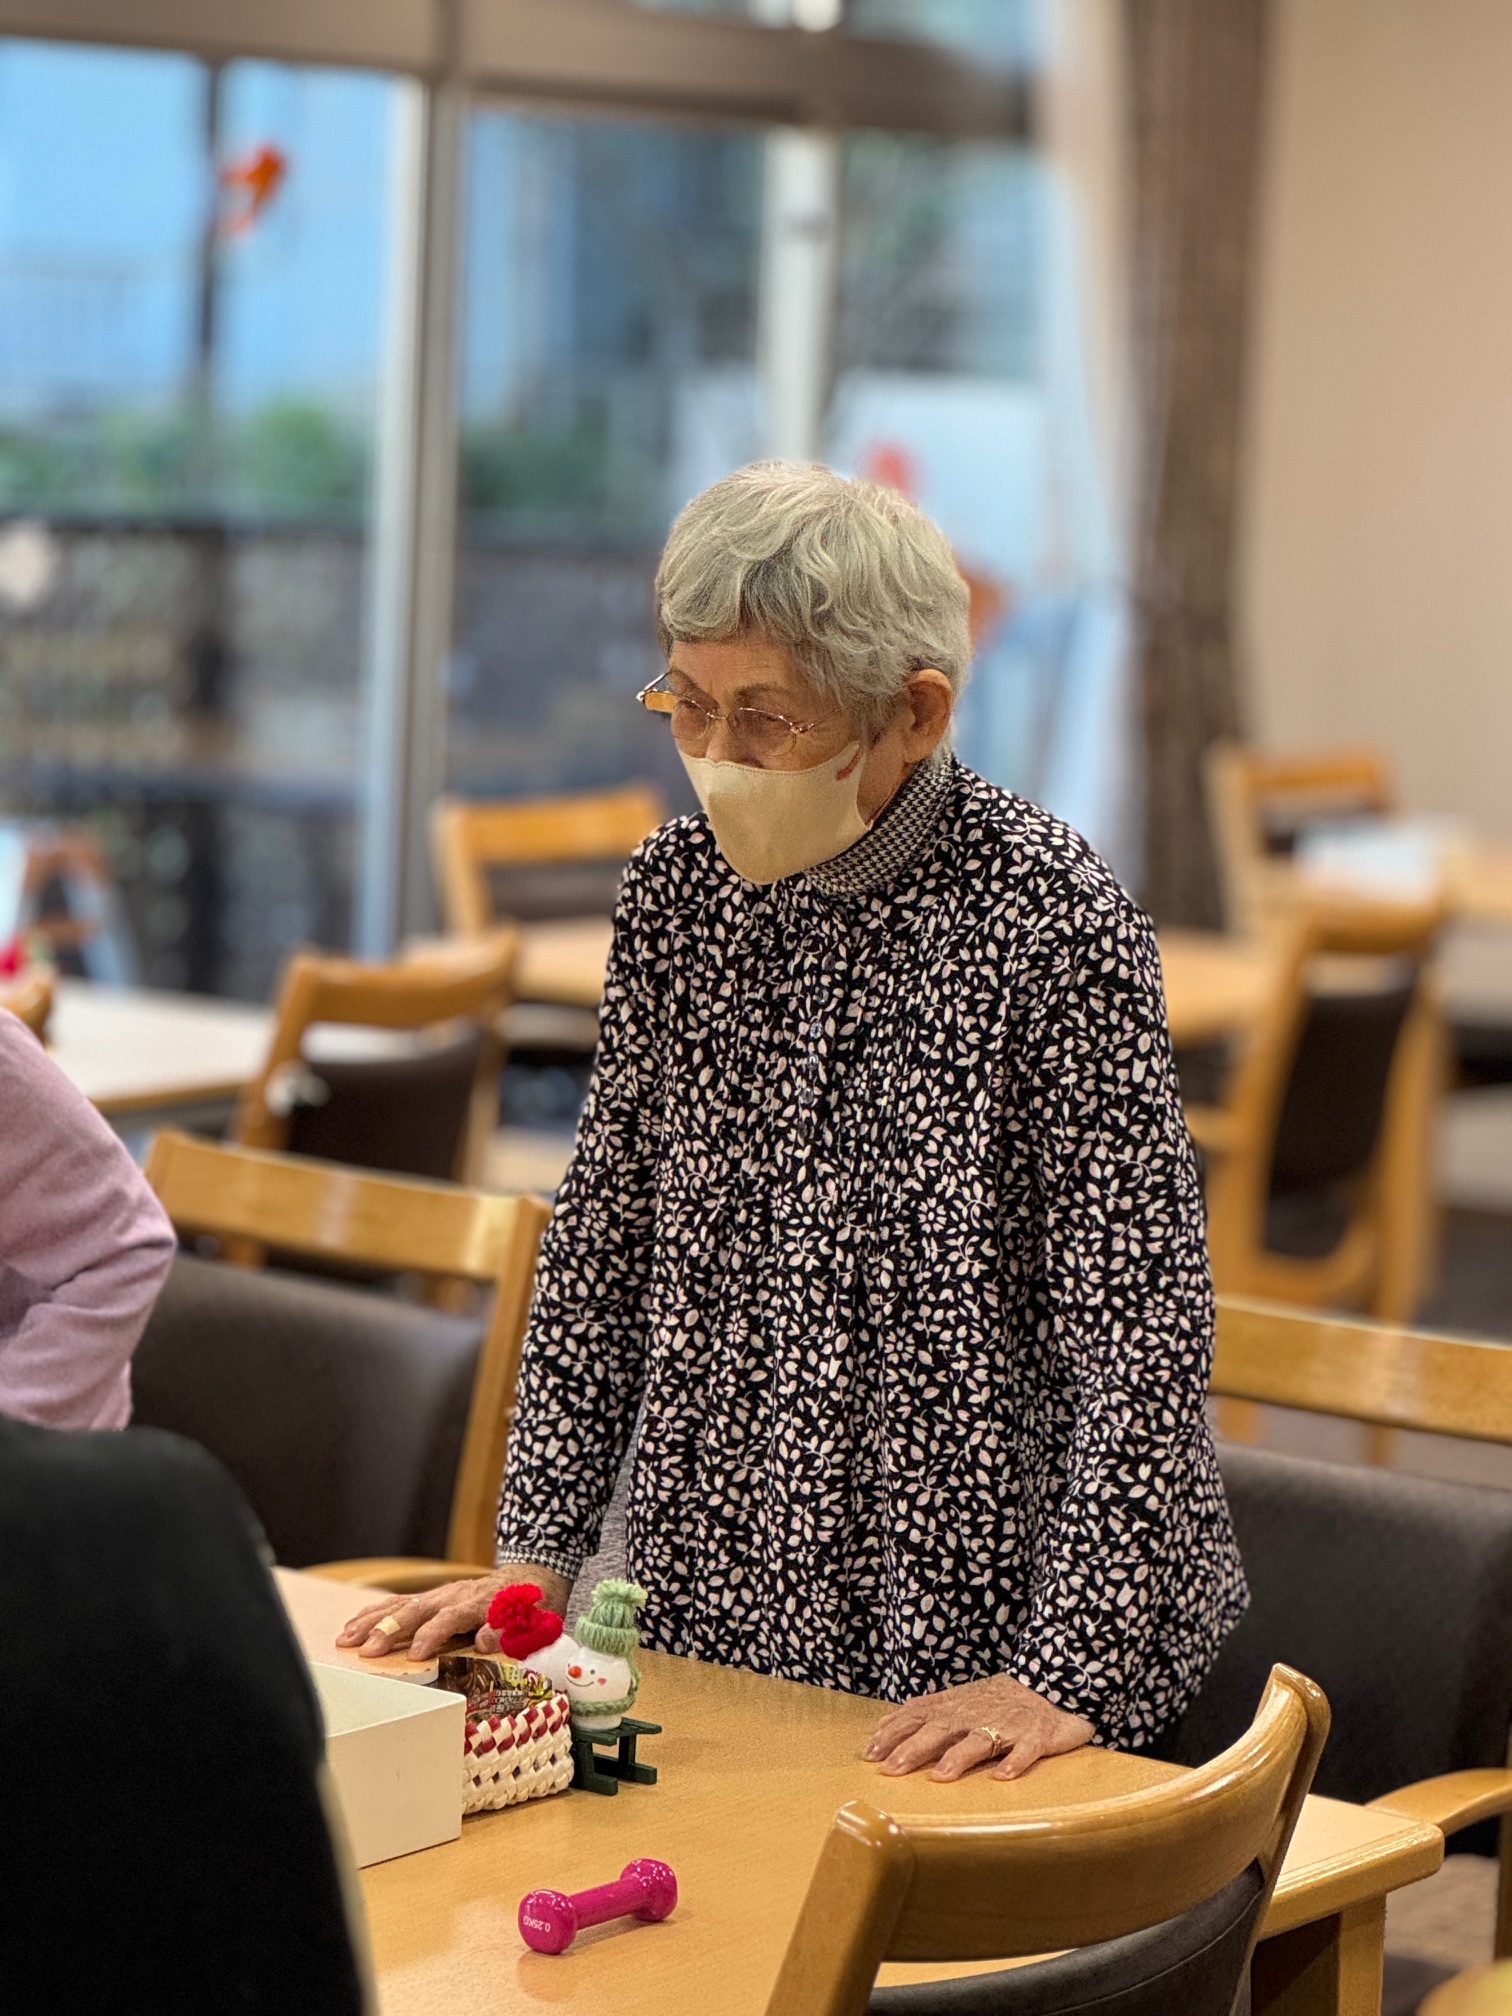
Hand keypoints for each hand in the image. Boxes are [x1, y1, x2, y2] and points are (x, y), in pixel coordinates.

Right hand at [335, 1564, 571, 1661]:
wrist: (530, 1575)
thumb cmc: (533, 1606)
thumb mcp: (535, 1619)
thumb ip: (512, 1629)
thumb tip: (486, 1641)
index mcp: (481, 1602)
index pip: (451, 1617)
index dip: (433, 1635)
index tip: (417, 1654)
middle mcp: (455, 1595)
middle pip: (418, 1609)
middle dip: (391, 1630)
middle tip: (368, 1651)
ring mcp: (440, 1594)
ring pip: (401, 1605)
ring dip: (373, 1622)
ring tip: (346, 1639)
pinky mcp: (431, 1597)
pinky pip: (398, 1603)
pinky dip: (374, 1613)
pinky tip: (352, 1625)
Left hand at [863, 1674, 1094, 1782]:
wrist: (1049, 1685)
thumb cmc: (996, 1700)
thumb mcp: (956, 1701)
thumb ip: (921, 1713)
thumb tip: (882, 1724)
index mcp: (955, 1707)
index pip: (917, 1717)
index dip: (893, 1734)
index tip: (869, 1754)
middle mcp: (976, 1714)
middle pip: (941, 1729)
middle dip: (915, 1747)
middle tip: (892, 1768)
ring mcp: (1007, 1725)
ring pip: (980, 1739)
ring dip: (959, 1757)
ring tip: (941, 1776)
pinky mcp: (1036, 1736)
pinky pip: (1027, 1750)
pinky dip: (1016, 1761)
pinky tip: (1003, 1776)